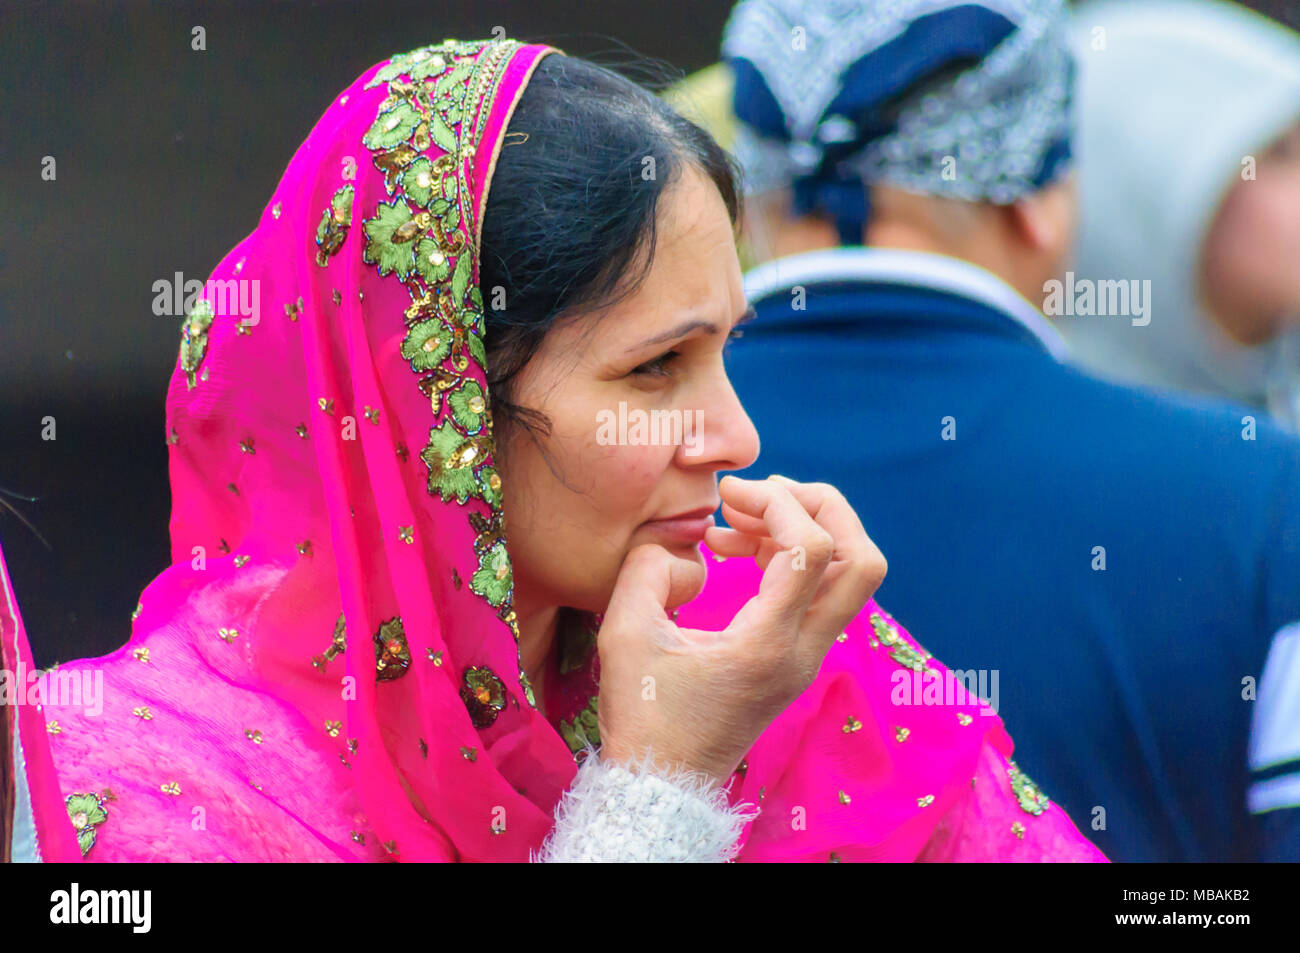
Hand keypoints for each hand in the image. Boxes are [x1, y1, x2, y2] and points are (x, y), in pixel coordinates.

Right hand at [595, 474, 886, 785]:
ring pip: (848, 573)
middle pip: (862, 559)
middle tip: (761, 494)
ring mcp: (807, 656)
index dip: (777, 504)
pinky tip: (734, 547)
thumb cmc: (642, 714)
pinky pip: (818, 589)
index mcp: (768, 644)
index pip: (813, 550)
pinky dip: (788, 554)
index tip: (727, 495)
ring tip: (734, 519)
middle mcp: (803, 650)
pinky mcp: (797, 657)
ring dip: (803, 529)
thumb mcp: (624, 634)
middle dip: (820, 507)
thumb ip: (648, 569)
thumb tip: (684, 542)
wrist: (664, 781)